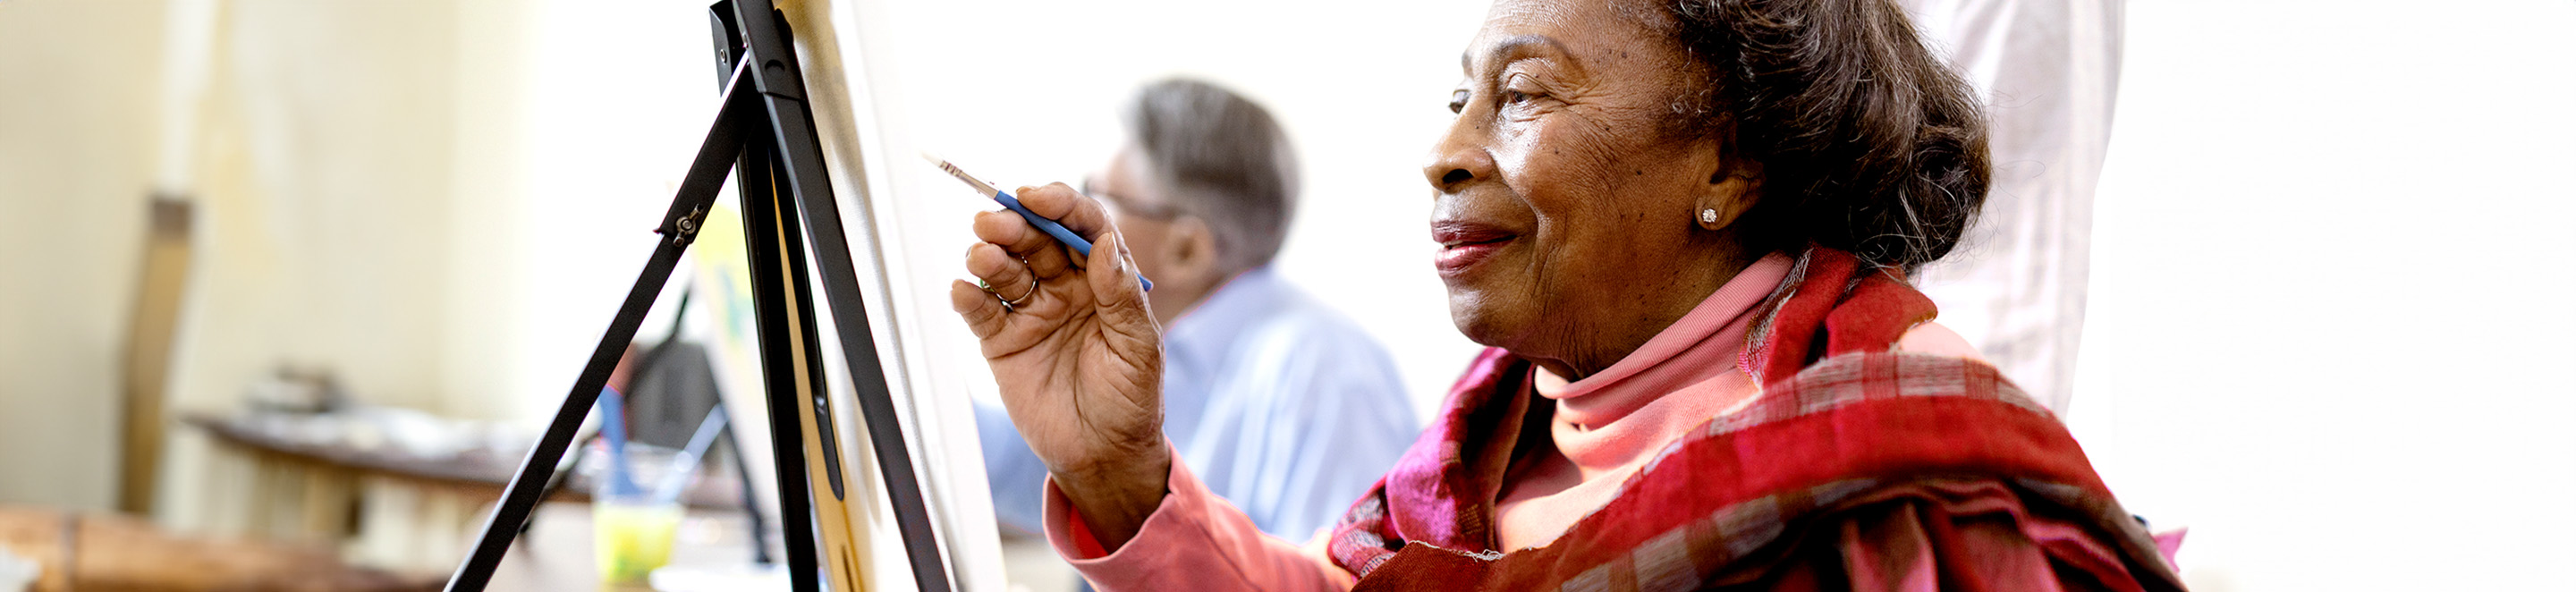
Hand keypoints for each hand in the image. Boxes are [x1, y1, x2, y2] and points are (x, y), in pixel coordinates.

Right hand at [949, 182, 1168, 547]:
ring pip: (1004, 269)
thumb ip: (1121, 297)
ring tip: (983, 256)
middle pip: (1035, 240)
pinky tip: (963, 290)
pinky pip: (981, 310)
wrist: (1103, 456)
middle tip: (995, 221)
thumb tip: (1104, 244)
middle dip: (1014, 224)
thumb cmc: (1131, 401)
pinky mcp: (1002, 341)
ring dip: (989, 255)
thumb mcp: (1139, 348)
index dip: (1060, 205)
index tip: (1036, 197)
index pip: (1082, 228)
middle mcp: (1066, 288)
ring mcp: (1032, 312)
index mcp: (1105, 281)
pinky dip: (968, 296)